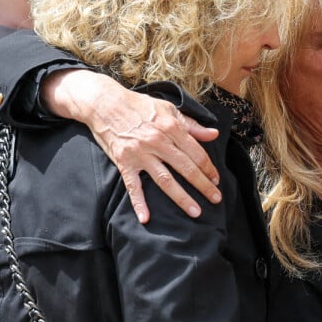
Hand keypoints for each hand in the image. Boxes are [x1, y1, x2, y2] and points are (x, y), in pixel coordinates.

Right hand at [42, 69, 222, 220]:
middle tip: (216, 199)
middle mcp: (158, 142)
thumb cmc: (139, 105)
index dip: (209, 168)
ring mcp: (140, 154)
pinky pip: (133, 186)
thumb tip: (214, 134)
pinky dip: (139, 203)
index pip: (196, 153)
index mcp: (171, 128)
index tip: (217, 179)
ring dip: (181, 198)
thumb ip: (192, 125)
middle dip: (203, 185)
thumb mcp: (168, 109)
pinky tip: (146, 218)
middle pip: (186, 168)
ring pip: (165, 180)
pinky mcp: (124, 162)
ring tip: (195, 212)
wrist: (105, 103)